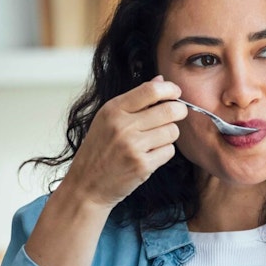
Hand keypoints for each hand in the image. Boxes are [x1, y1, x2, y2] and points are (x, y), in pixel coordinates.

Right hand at [61, 77, 187, 209]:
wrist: (86, 185)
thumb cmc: (98, 151)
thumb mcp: (107, 119)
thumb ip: (134, 100)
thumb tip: (160, 80)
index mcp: (113, 109)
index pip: (151, 90)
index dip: (170, 89)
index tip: (175, 93)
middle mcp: (122, 126)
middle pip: (170, 110)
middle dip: (179, 111)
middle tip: (176, 115)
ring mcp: (133, 146)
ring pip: (172, 131)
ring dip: (169, 135)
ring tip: (154, 140)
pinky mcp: (142, 165)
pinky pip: (169, 151)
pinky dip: (164, 153)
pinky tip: (150, 155)